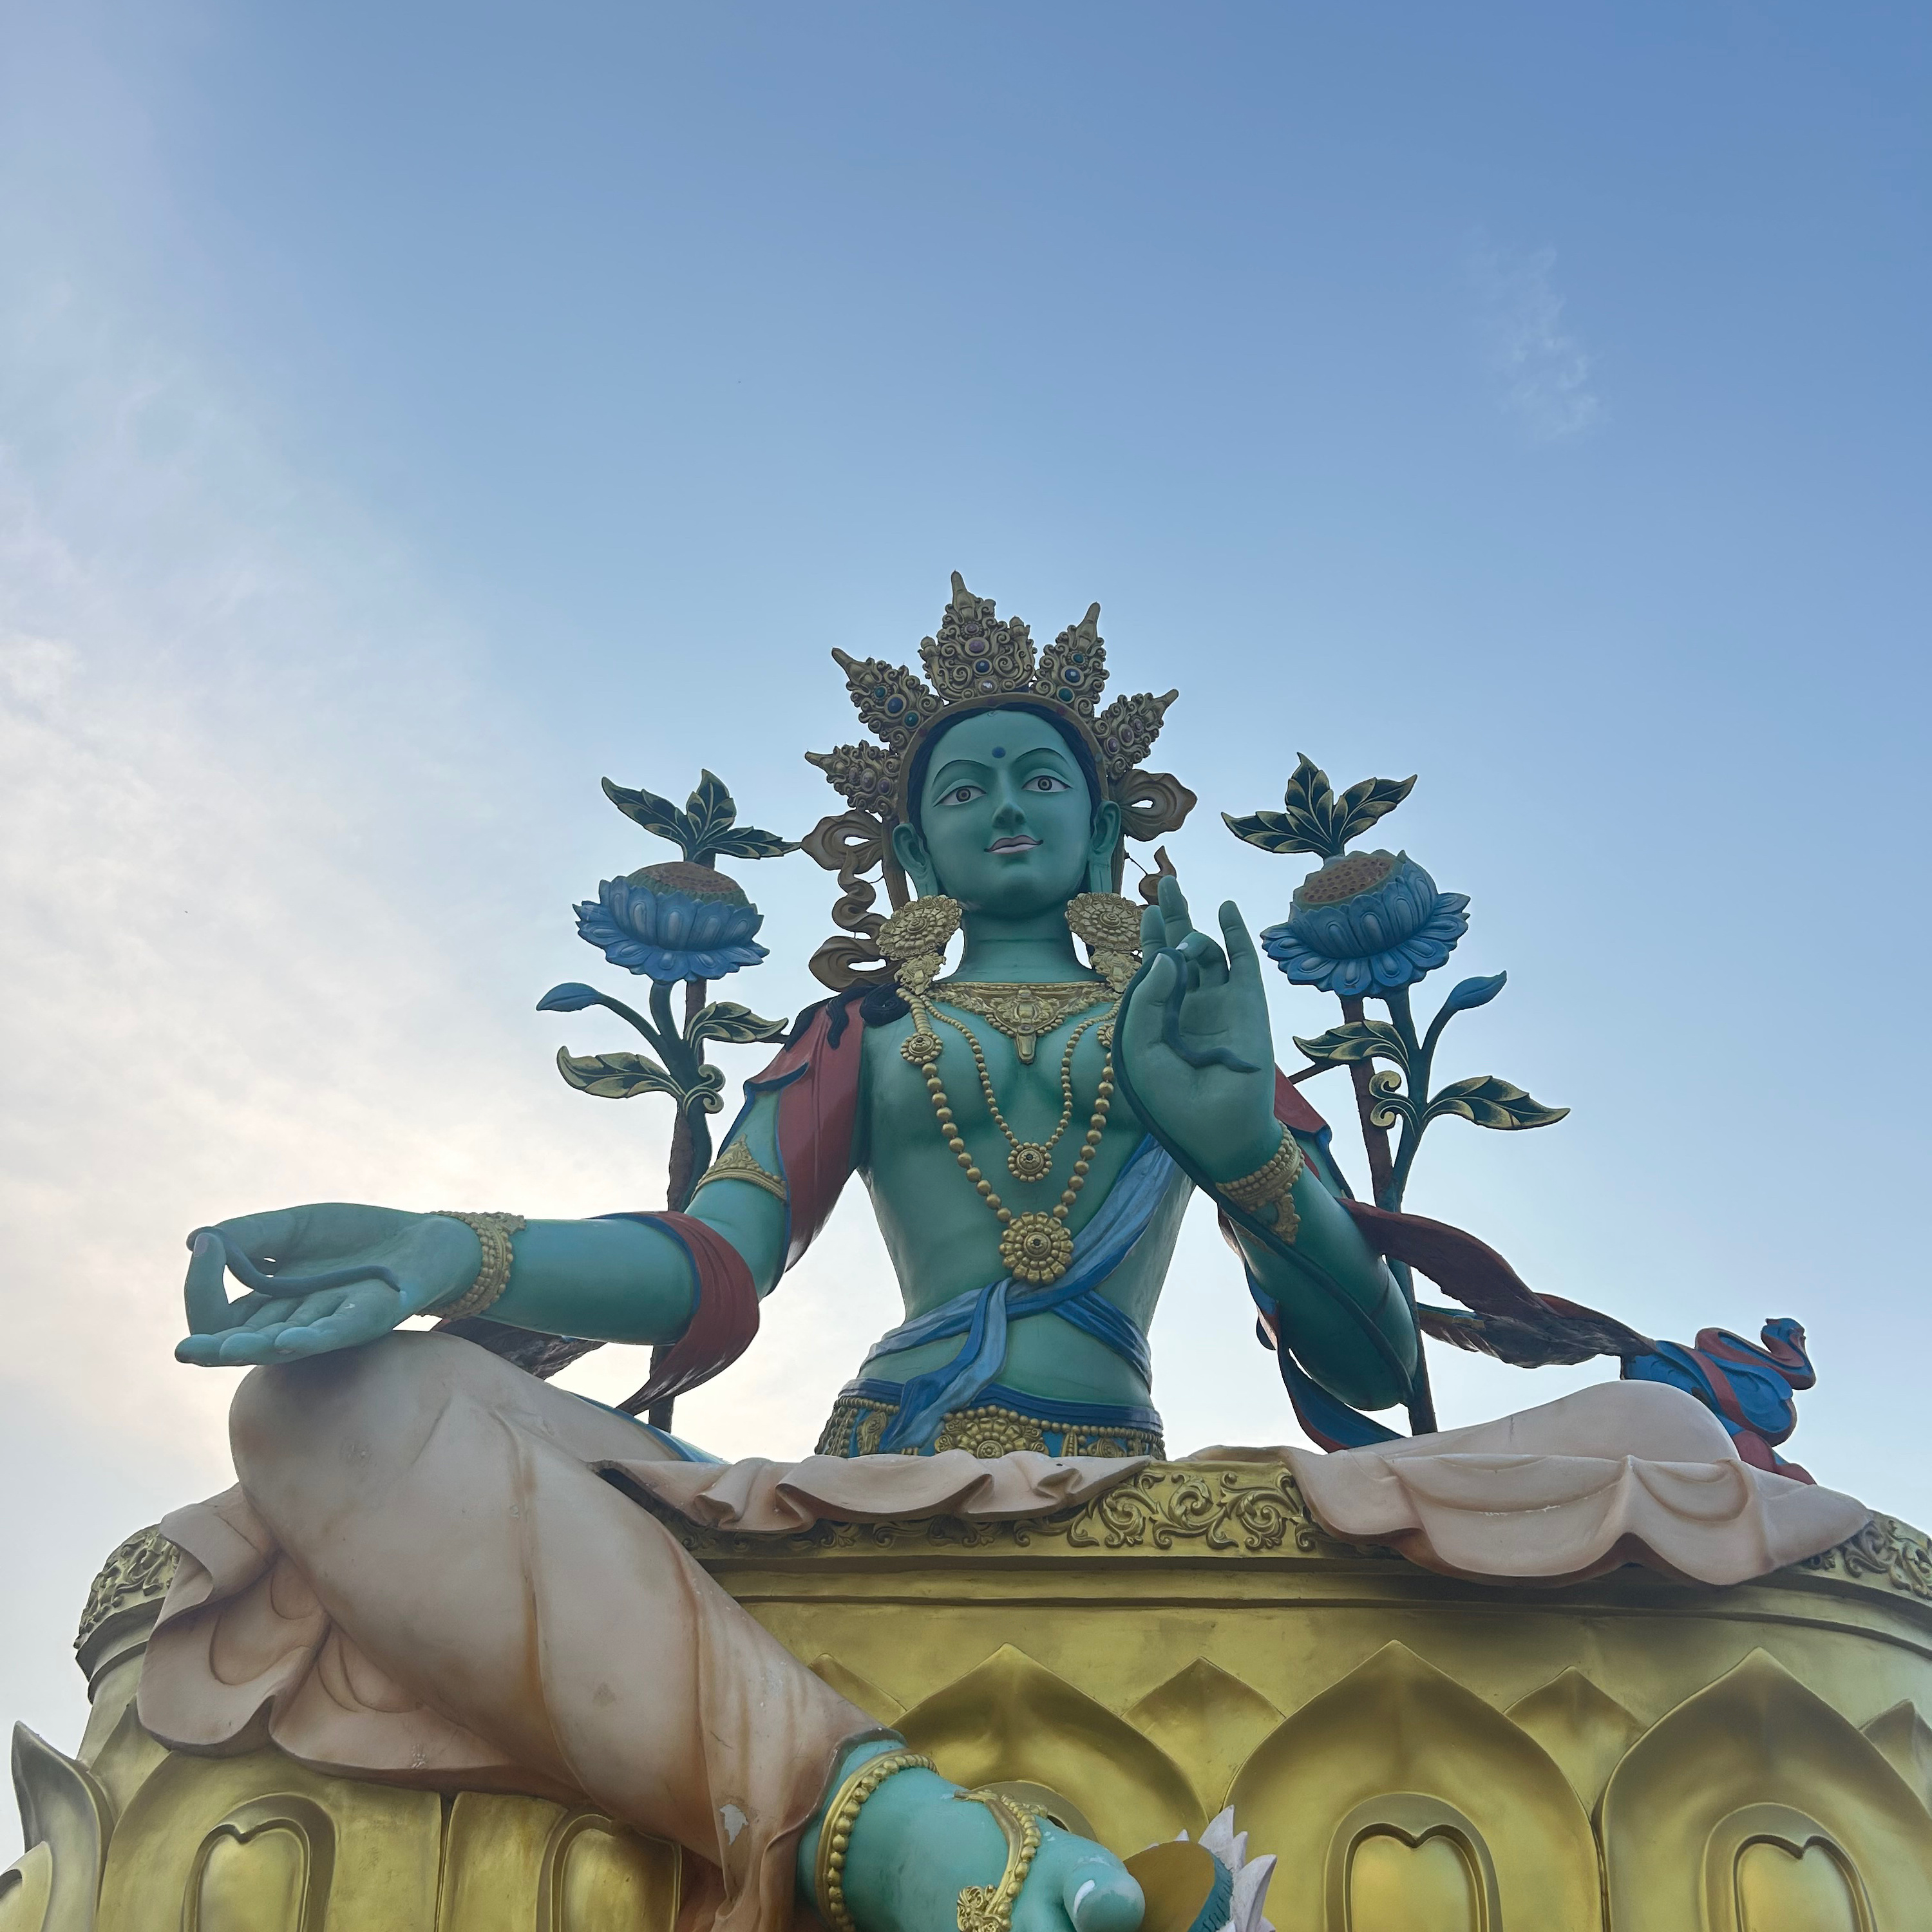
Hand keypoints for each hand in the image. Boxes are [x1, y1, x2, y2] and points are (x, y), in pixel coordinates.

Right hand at [176, 1205, 480, 1365]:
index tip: (206, 1246)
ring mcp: (330, 1325)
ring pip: (283, 1345)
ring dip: (256, 1347)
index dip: (201, 1287)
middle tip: (186, 1351)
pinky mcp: (371, 1317)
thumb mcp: (294, 1228)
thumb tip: (196, 1241)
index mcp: (268, 1307)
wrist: (421, 1236)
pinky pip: (337, 1333)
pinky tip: (288, 1341)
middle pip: (242, 1345)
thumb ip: (250, 1235)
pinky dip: (312, 1337)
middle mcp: (292, 1324)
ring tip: (228, 1349)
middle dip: (215, 1346)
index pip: (217, 1316)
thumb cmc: (354, 1240)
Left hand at [1120, 876, 1279, 1181]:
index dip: (1151, 937)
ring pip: (1206, 952)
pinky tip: (1225, 906)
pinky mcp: (1248, 1003)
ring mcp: (1221, 1002)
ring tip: (1185, 943)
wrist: (1217, 1129)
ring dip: (1193, 935)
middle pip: (1180, 949)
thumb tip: (1166, 955)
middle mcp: (1190, 1004)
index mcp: (1160, 1016)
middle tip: (1165, 881)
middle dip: (1173, 915)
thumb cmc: (1172, 1099)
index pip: (1154, 967)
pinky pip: (1243, 960)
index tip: (1146, 911)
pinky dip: (1235, 932)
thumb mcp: (1139, 1047)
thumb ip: (1144, 999)